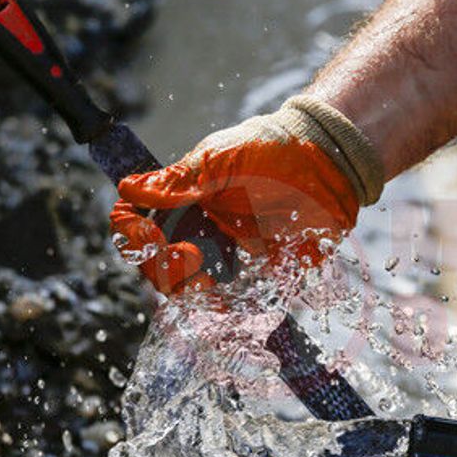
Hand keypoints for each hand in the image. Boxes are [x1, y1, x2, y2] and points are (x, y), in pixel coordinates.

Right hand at [110, 96, 382, 294]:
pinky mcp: (255, 269)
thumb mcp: (220, 160)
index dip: (131, 233)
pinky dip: (221, 307)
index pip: (134, 219)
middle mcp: (197, 225)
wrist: (327, 161)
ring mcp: (225, 249)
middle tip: (188, 258)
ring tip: (207, 284)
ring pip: (186, 285)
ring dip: (186, 290)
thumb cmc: (272, 149)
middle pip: (155, 261)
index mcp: (182, 197)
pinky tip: (227, 303)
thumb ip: (178, 182)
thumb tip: (130, 189)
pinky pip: (230, 298)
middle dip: (161, 268)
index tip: (151, 235)